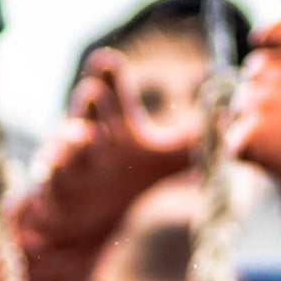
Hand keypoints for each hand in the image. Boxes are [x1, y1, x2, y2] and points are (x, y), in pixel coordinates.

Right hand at [0, 46, 205, 280]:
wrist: (94, 218)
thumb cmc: (131, 175)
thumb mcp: (169, 157)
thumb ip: (198, 136)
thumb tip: (233, 114)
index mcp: (116, 120)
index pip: (111, 87)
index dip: (109, 73)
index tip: (108, 62)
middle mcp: (91, 132)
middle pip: (87, 106)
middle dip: (91, 99)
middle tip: (96, 92)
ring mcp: (71, 160)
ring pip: (65, 140)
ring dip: (71, 138)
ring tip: (82, 136)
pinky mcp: (56, 189)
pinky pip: (48, 178)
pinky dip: (49, 173)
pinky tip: (50, 169)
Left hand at [227, 20, 280, 206]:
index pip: (279, 30)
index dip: (266, 35)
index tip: (258, 40)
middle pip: (254, 72)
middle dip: (263, 92)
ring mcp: (265, 100)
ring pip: (241, 109)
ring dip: (255, 126)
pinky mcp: (251, 131)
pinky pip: (236, 142)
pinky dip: (250, 155)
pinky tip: (276, 164)